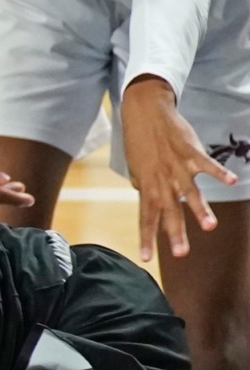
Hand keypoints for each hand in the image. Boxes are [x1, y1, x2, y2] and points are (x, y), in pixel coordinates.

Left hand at [122, 76, 235, 261]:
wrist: (145, 111)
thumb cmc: (140, 141)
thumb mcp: (136, 167)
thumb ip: (142, 185)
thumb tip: (144, 195)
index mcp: (147, 186)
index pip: (145, 217)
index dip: (146, 237)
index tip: (145, 258)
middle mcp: (162, 180)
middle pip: (169, 211)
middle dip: (175, 233)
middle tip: (181, 254)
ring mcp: (177, 166)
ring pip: (190, 191)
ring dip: (200, 209)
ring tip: (210, 227)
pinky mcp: (190, 151)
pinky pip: (207, 164)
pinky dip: (219, 172)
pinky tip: (232, 181)